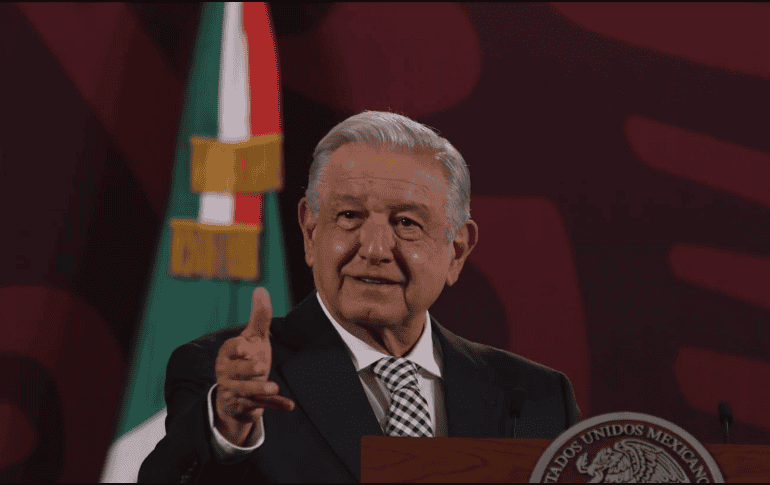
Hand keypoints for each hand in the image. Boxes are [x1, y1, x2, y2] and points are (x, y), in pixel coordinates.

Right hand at [214, 287, 294, 444]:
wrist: (237, 393)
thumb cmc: (246, 358)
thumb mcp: (254, 338)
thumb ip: (259, 317)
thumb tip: (261, 289)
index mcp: (228, 353)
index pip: (229, 348)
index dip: (238, 347)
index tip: (247, 346)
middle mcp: (227, 373)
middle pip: (234, 371)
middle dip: (247, 370)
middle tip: (262, 367)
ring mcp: (235, 392)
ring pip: (244, 391)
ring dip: (259, 390)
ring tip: (274, 387)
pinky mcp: (245, 406)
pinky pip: (259, 407)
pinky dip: (275, 407)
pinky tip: (290, 406)